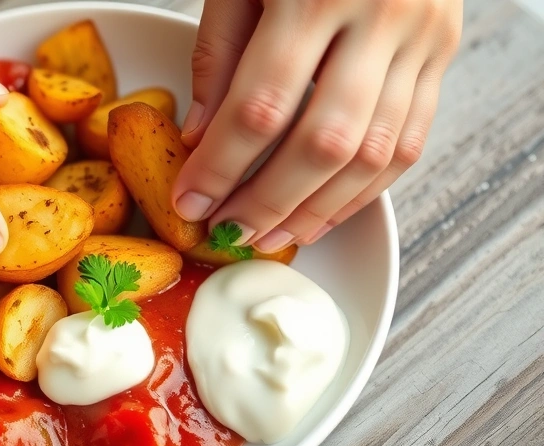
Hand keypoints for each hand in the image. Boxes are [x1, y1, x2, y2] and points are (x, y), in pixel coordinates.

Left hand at [173, 0, 461, 250]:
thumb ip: (219, 55)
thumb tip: (200, 139)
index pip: (261, 106)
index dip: (221, 167)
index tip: (191, 204)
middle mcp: (381, 15)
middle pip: (323, 143)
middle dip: (267, 202)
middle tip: (227, 234)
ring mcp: (423, 37)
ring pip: (375, 154)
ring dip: (318, 208)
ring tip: (271, 235)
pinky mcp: (443, 53)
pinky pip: (411, 142)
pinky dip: (365, 189)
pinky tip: (323, 211)